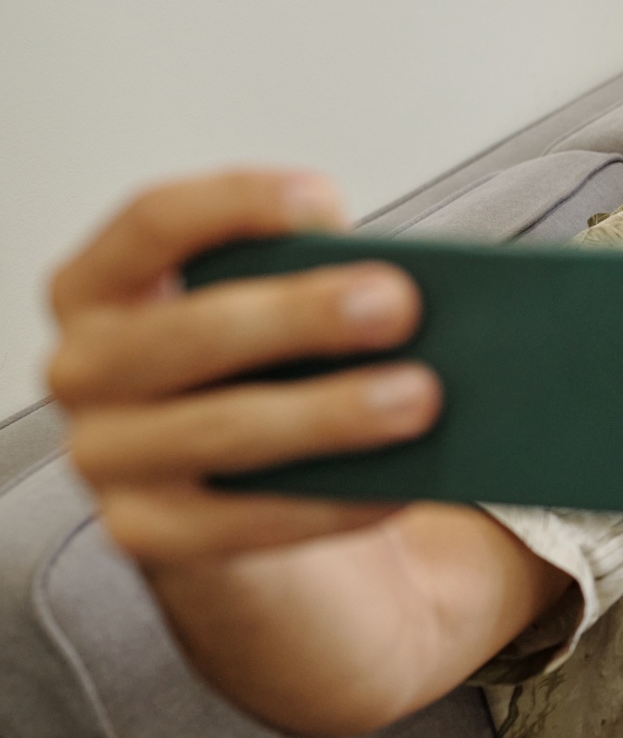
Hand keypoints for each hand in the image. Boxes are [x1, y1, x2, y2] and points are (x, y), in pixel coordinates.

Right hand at [47, 170, 439, 572]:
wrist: (243, 502)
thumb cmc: (264, 379)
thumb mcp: (277, 321)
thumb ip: (317, 292)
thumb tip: (412, 293)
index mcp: (105, 287)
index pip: (154, 223)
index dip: (236, 205)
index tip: (327, 202)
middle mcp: (87, 369)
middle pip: (191, 332)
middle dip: (300, 316)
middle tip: (399, 305)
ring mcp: (109, 458)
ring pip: (221, 431)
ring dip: (329, 413)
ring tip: (420, 397)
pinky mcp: (150, 535)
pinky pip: (246, 521)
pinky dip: (332, 502)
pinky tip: (402, 483)